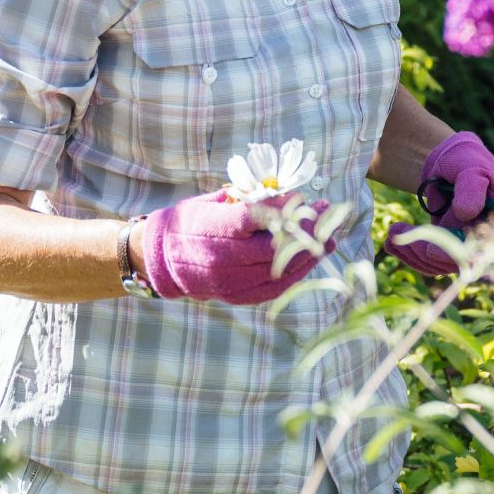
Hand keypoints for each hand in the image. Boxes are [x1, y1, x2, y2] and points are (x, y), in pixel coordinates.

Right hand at [142, 190, 336, 303]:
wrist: (164, 260)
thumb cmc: (192, 221)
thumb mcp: (212, 202)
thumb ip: (246, 200)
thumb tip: (288, 197)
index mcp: (208, 228)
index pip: (252, 219)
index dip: (282, 209)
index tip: (303, 198)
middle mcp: (218, 258)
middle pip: (271, 247)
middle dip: (305, 229)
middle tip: (326, 212)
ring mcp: (228, 282)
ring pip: (278, 269)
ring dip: (308, 251)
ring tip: (330, 235)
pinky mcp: (237, 296)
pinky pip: (275, 287)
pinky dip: (297, 272)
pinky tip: (312, 257)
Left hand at [383, 131, 493, 278]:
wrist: (450, 160)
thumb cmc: (466, 159)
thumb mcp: (471, 168)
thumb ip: (471, 188)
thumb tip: (465, 213)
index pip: (480, 248)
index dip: (456, 253)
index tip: (429, 250)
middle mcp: (484, 238)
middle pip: (455, 260)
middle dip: (424, 252)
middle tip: (395, 235)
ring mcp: (464, 244)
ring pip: (438, 264)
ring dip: (412, 254)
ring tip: (390, 237)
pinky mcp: (446, 246)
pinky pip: (428, 260)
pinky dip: (409, 254)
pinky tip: (391, 244)